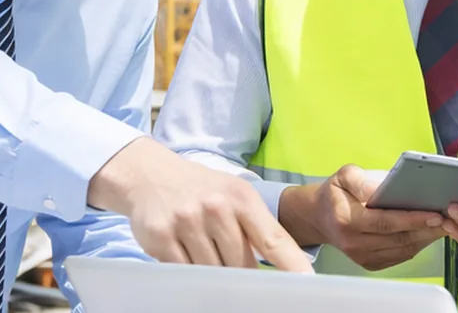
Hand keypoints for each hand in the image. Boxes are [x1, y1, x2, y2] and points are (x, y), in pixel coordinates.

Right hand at [86, 137, 311, 271]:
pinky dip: (188, 270)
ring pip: (213, 272)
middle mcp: (216, 207)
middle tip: (235, 266)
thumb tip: (288, 267)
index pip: (273, 239)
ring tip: (205, 251)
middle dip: (242, 272)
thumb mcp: (235, 196)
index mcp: (242, 198)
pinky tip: (185, 252)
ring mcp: (187, 222)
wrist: (150, 175)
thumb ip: (258, 228)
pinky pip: (184, 272)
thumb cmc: (202, 190)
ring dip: (213, 271)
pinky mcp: (161, 237)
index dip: (292, 264)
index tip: (307, 283)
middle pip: (241, 264)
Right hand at [277, 164, 445, 270]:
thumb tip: (381, 189)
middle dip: (427, 228)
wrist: (320, 217)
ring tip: (446, 222)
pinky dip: (419, 243)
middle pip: (398, 238)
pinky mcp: (371, 263)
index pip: (385, 222)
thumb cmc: (337, 193)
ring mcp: (362, 256)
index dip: (412, 219)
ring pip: (403, 248)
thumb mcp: (345, 175)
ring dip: (427, 237)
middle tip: (450, 217)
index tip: (435, 214)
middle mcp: (353, 243)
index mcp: (347, 220)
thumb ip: (362, 181)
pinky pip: (401, 255)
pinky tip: (430, 231)